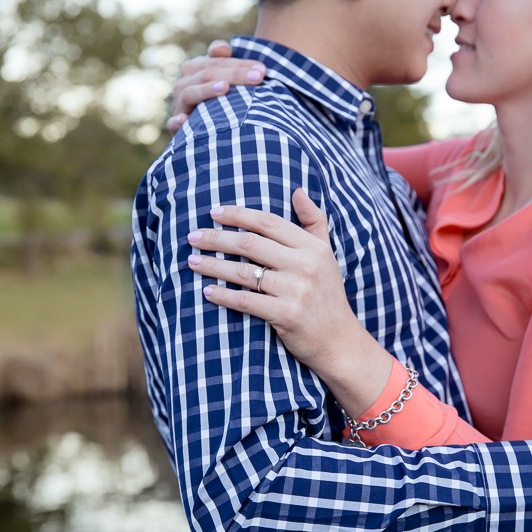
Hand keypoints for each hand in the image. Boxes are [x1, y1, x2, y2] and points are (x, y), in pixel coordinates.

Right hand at [167, 40, 266, 133]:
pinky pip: (174, 123)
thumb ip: (225, 62)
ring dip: (207, 90)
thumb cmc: (215, 101)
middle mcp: (185, 82)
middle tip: (259, 78)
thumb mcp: (222, 79)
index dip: (240, 64)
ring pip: (192, 92)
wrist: (197, 131)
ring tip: (225, 88)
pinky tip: (185, 120)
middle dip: (235, 75)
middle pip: (209, 74)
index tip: (262, 70)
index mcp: (196, 68)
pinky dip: (178, 121)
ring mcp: (179, 103)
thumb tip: (224, 48)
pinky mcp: (176, 126)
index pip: (219, 61)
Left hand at [187, 189, 391, 415]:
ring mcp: (296, 290)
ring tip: (192, 261)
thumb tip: (298, 190)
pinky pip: (246, 301)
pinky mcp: (286, 315)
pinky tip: (207, 291)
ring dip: (213, 265)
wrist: (340, 341)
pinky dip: (223, 295)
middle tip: (192, 236)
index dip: (237, 215)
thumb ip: (314, 221)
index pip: (268, 222)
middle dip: (216, 238)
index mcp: (313, 247)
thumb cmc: (328, 296)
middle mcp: (306, 265)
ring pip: (244, 272)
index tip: (213, 213)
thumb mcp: (327, 255)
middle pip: (250, 243)